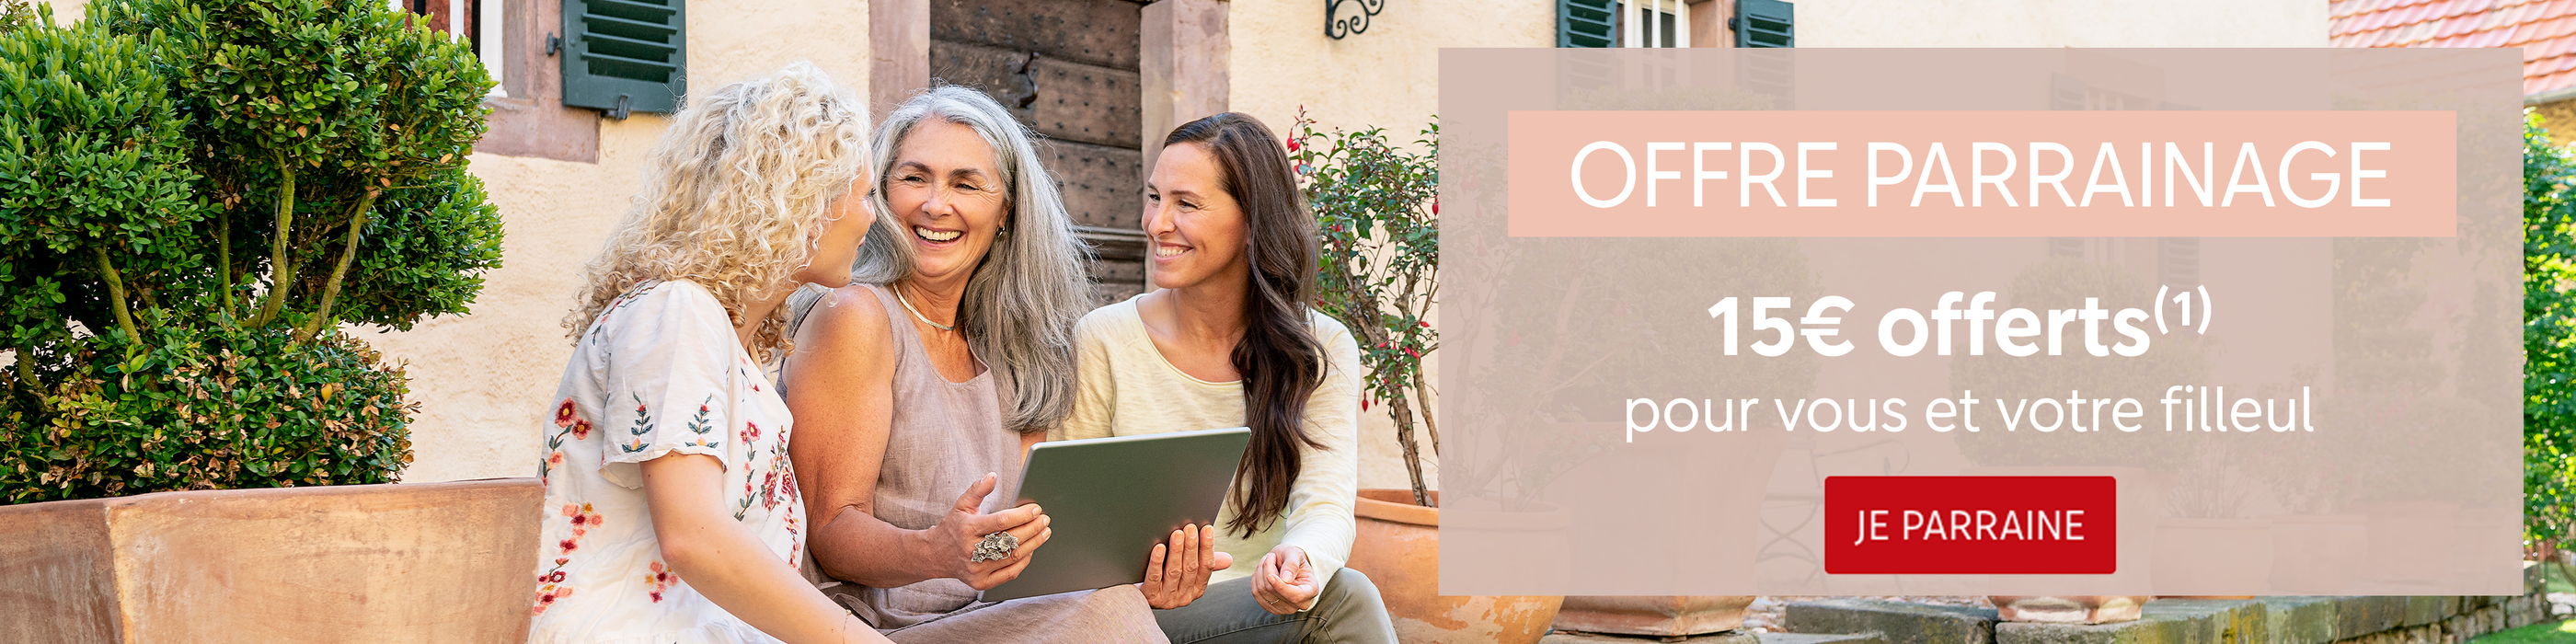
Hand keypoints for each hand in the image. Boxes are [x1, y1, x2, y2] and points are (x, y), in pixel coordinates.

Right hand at [920, 472, 1050, 589]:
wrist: (935, 555)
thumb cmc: (953, 528)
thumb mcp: (961, 505)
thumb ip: (977, 490)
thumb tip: (993, 476)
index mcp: (967, 529)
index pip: (1001, 521)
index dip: (1022, 515)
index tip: (1036, 509)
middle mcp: (971, 550)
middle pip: (1010, 539)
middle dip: (1033, 528)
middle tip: (1044, 520)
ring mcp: (976, 569)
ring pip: (1013, 557)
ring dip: (1033, 544)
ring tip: (1044, 533)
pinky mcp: (980, 582)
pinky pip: (1009, 573)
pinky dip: (1023, 562)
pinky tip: (1031, 550)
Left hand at [1138, 523, 1232, 608]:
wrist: (1137, 600)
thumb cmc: (1165, 579)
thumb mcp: (1186, 573)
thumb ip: (1204, 565)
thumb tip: (1228, 559)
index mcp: (1197, 589)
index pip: (1207, 567)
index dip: (1208, 547)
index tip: (1207, 528)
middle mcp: (1184, 596)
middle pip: (1191, 568)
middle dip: (1192, 546)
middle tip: (1190, 527)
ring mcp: (1167, 599)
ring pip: (1174, 572)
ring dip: (1177, 551)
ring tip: (1177, 533)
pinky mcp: (1150, 597)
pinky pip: (1154, 578)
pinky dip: (1157, 562)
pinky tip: (1159, 548)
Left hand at [1250, 545, 1319, 614]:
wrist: (1285, 562)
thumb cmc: (1292, 557)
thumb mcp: (1295, 553)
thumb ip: (1292, 564)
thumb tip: (1286, 579)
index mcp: (1311, 590)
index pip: (1296, 596)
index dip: (1281, 587)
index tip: (1270, 576)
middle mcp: (1300, 603)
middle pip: (1275, 592)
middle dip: (1268, 571)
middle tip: (1270, 556)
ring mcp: (1285, 609)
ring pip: (1263, 592)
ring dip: (1260, 572)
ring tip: (1266, 561)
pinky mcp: (1271, 608)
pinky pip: (1257, 594)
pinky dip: (1255, 580)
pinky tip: (1261, 571)